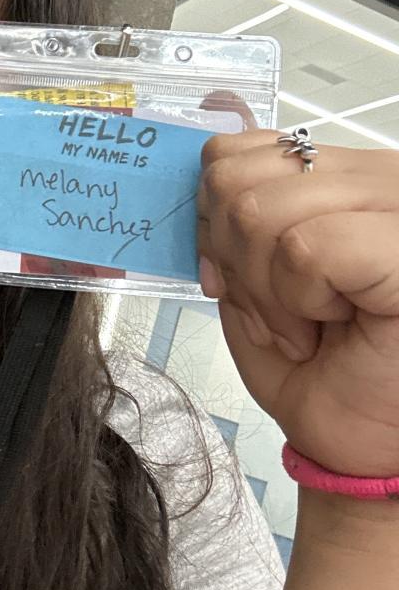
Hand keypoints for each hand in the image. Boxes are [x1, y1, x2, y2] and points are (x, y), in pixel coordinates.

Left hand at [197, 130, 398, 476]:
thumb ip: (233, 210)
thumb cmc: (319, 369)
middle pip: (235, 179)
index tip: (238, 278)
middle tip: (281, 313)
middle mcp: (377, 178)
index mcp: (340, 176)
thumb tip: (209, 143)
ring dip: (268, 293)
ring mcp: (396, 210)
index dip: (212, 224)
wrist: (358, 446)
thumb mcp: (253, 278)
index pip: (234, 152)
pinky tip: (337, 325)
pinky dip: (299, 302)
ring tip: (311, 324)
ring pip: (262, 213)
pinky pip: (305, 249)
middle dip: (234, 264)